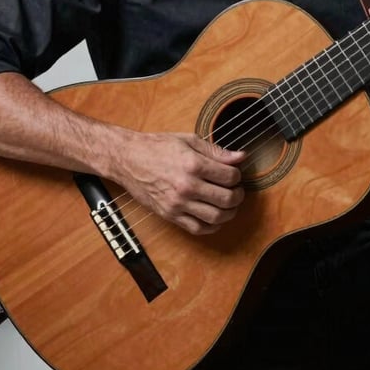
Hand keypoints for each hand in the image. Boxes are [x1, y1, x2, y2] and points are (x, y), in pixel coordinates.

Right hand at [113, 132, 245, 235]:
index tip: (235, 174)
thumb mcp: (189, 141)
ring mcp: (178, 204)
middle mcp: (187, 187)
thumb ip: (216, 151)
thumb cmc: (158, 147)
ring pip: (216, 217)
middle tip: (237, 190)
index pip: (230, 176)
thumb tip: (240, 157)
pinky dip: (212, 226)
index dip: (238, 175)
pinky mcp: (170, 215)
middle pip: (227, 199)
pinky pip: (197, 228)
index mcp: (193, 165)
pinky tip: (215, 217)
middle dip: (238, 195)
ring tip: (229, 204)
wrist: (128, 160)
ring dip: (229, 213)